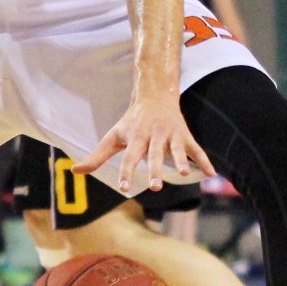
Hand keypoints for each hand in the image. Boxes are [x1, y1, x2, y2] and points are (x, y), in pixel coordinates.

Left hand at [72, 95, 214, 192]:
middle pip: (154, 154)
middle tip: (155, 187)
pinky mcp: (184, 135)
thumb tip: (75, 171)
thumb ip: (97, 157)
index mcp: (135, 137)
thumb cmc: (130, 122)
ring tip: (185, 174)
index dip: (126, 172)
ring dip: (181, 161)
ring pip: (176, 149)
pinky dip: (204, 160)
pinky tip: (212, 173)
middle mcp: (153, 135)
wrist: (154, 96)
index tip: (123, 188)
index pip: (129, 157)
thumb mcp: (113, 137)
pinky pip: (196, 149)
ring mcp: (171, 135)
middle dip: (155, 170)